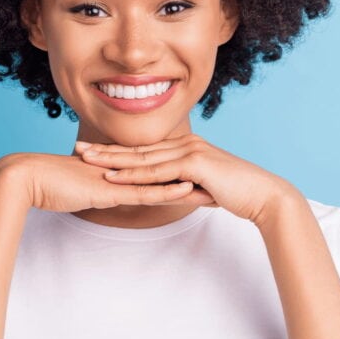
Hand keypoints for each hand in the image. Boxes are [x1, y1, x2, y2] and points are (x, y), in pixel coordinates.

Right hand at [1, 151, 213, 214]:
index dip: (178, 172)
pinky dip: (167, 190)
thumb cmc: (45, 185)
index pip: (153, 170)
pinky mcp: (109, 189)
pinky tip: (188, 190)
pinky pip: (144, 190)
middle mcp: (120, 169)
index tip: (202, 177)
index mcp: (115, 168)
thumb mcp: (78, 190)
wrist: (24, 179)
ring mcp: (116, 177)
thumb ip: (94, 191)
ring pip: (160, 180)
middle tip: (220, 180)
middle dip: (193, 176)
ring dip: (189, 183)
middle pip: (164, 171)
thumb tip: (105, 196)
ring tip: (217, 187)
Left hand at [75, 133, 299, 225]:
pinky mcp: (194, 163)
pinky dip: (134, 175)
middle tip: (78, 151)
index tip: (93, 153)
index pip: (144, 150)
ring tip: (86, 162)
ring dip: (112, 160)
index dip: (117, 151)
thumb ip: (184, 186)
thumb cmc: (237, 193)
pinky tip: (114, 177)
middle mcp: (184, 144)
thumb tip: (170, 193)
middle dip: (106, 150)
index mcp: (185, 147)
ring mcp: (189, 150)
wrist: (261, 194)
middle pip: (137, 149)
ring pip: (142, 158)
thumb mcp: (204, 187)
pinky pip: (157, 171)